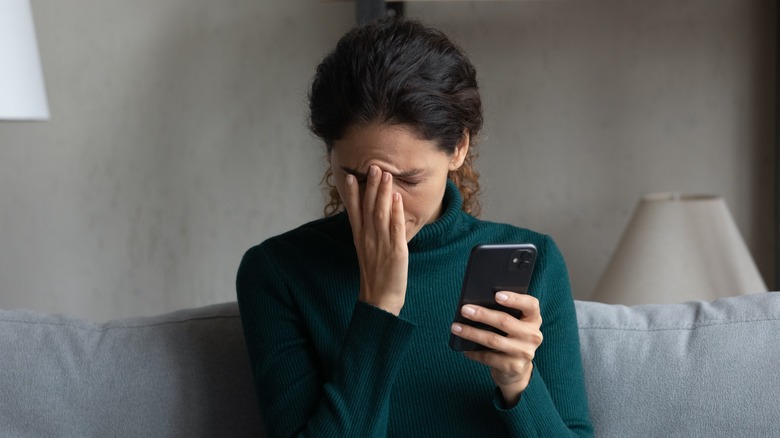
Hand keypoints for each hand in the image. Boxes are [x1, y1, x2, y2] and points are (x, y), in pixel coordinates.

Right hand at [343, 165, 407, 315]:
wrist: (379, 299)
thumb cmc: (376, 276)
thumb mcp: (366, 252)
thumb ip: (368, 234)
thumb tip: (372, 218)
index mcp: (360, 238)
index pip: (354, 211)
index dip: (352, 193)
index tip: (351, 176)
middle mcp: (368, 238)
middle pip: (368, 208)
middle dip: (371, 186)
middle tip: (373, 167)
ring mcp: (381, 244)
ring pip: (381, 213)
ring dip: (383, 193)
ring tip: (386, 175)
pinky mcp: (396, 251)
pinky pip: (395, 228)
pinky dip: (396, 212)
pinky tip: (398, 198)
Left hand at [451, 292, 542, 406]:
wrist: (517, 369)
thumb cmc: (510, 336)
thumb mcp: (513, 323)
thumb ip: (503, 312)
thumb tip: (475, 305)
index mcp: (534, 319)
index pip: (531, 305)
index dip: (514, 299)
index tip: (496, 295)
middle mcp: (533, 335)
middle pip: (505, 322)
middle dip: (482, 315)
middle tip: (464, 310)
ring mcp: (524, 352)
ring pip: (493, 340)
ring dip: (472, 333)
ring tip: (456, 327)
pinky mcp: (514, 367)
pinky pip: (489, 357)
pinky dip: (474, 352)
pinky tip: (464, 348)